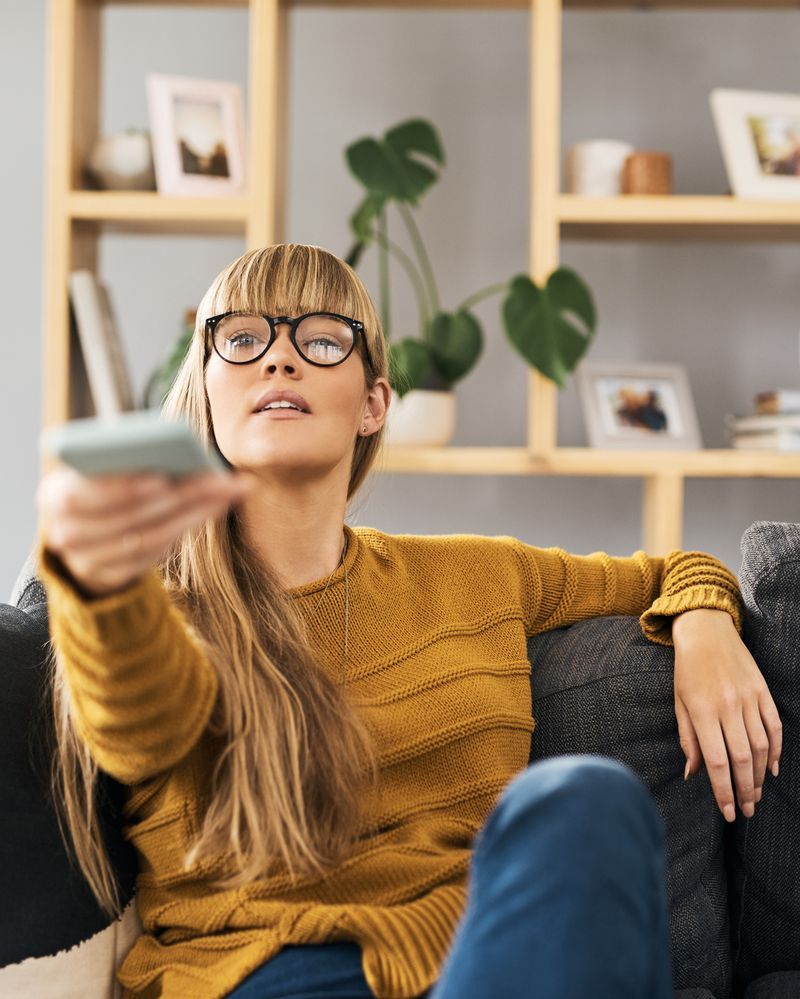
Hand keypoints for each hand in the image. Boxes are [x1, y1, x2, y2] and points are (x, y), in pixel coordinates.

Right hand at [37, 464, 252, 597]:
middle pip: (128, 516)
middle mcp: (65, 532)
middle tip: (217, 479)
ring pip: (148, 537)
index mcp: (53, 495)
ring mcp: (87, 560)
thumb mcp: (97, 471)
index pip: (84, 494)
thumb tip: (175, 447)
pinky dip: (187, 528)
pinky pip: (155, 554)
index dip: (123, 488)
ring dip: (193, 512)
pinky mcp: (111, 576)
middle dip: (178, 495)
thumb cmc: (98, 489)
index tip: (160, 477)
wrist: (82, 538)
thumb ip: (120, 460)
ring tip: (226, 490)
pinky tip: (213, 508)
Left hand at [672, 608, 781, 822]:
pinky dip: (776, 751)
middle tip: (747, 811)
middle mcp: (728, 706)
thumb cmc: (686, 671)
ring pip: (761, 747)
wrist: (706, 631)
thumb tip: (692, 775)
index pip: (717, 762)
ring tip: (756, 795)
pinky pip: (774, 727)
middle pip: (742, 759)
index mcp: (702, 711)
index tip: (728, 811)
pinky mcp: (763, 691)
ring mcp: (748, 698)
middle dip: (745, 791)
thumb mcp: (679, 703)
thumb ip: (688, 740)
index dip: (723, 791)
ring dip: (759, 776)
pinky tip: (772, 770)